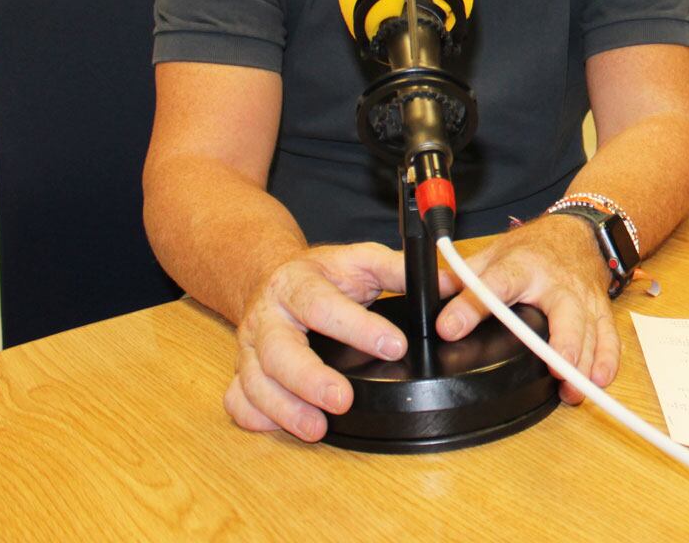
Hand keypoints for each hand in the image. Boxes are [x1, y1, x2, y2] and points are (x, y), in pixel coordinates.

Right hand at [225, 242, 408, 442]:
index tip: (394, 346)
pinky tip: (278, 425)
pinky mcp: (242, 369)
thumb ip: (401, 271)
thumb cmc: (323, 274)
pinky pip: (238, 398)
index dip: (357, 327)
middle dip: (310, 379)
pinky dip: (255, 416)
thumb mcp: (360, 260)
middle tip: (343, 401)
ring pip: (255, 380)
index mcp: (298, 283)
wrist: (272, 275)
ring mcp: (250, 345)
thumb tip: (450, 282)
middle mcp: (268, 316)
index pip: (323, 306)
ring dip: (284, 408)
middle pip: (279, 350)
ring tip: (317, 429)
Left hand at [434, 214, 616, 405]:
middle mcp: (556, 283)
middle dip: (563, 341)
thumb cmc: (533, 248)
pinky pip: (609, 336)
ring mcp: (583, 298)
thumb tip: (426, 295)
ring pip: (591, 330)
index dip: (472, 307)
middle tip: (556, 368)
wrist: (579, 232)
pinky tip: (599, 380)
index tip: (450, 328)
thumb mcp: (493, 254)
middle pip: (564, 312)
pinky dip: (608, 359)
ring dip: (585, 361)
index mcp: (521, 266)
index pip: (495, 284)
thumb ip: (461, 278)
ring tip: (573, 388)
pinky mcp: (600, 311)